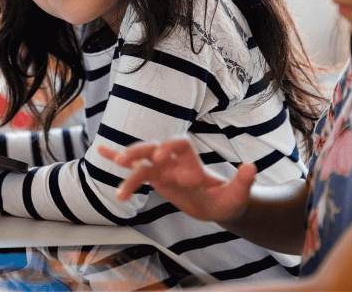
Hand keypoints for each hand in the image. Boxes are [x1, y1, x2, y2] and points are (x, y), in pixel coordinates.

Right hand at [98, 138, 255, 222]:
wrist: (218, 206)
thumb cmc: (229, 200)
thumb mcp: (238, 194)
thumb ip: (243, 181)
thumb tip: (251, 167)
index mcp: (192, 160)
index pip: (179, 144)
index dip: (170, 147)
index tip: (164, 159)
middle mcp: (174, 160)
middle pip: (153, 146)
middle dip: (139, 151)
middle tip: (127, 161)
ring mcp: (162, 168)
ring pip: (140, 160)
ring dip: (125, 165)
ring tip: (118, 189)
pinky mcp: (154, 178)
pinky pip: (133, 168)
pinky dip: (116, 159)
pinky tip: (100, 151)